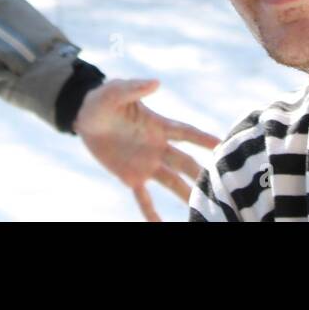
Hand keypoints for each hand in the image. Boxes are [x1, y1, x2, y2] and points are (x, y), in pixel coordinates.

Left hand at [74, 78, 220, 221]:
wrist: (84, 117)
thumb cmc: (103, 99)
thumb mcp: (115, 91)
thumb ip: (134, 88)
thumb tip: (156, 83)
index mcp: (158, 125)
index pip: (187, 133)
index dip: (204, 139)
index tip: (224, 146)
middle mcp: (158, 147)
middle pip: (185, 163)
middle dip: (202, 174)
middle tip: (222, 186)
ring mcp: (146, 163)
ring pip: (172, 182)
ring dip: (186, 195)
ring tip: (203, 211)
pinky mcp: (130, 176)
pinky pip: (144, 198)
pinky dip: (151, 213)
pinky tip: (160, 226)